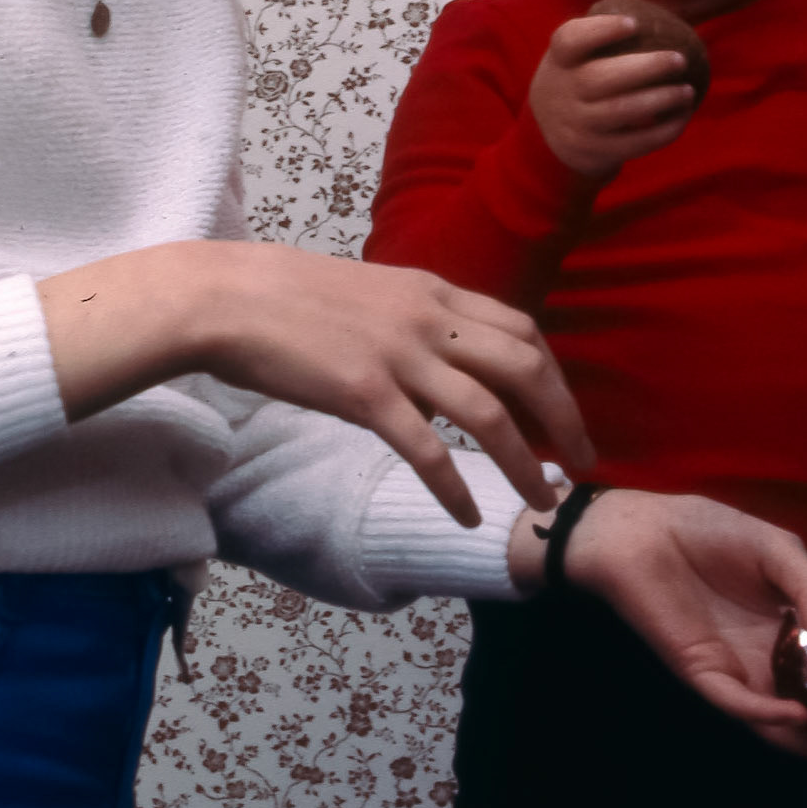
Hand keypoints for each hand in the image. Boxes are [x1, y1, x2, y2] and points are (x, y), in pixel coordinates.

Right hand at [38, 240, 594, 527]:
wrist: (226, 297)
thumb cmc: (286, 298)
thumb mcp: (370, 295)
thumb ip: (413, 322)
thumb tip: (442, 362)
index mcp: (432, 291)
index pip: (521, 329)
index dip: (554, 374)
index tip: (564, 412)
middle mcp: (428, 318)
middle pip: (526, 367)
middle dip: (565, 419)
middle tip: (580, 463)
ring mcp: (398, 354)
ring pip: (491, 413)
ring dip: (525, 463)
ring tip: (542, 501)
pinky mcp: (364, 391)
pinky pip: (427, 449)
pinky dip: (455, 488)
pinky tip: (466, 516)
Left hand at [509, 488, 806, 760]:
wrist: (645, 531)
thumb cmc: (709, 533)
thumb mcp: (781, 551)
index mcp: (786, 628)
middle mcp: (764, 658)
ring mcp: (735, 670)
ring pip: (775, 721)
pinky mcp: (702, 673)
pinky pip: (737, 702)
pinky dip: (766, 713)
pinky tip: (796, 714)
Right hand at [528, 0, 696, 177]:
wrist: (549, 138)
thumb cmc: (575, 80)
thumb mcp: (576, 53)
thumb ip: (600, 21)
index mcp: (560, 58)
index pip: (571, 40)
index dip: (602, 31)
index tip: (636, 23)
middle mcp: (563, 90)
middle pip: (600, 78)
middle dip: (645, 69)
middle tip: (680, 60)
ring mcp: (575, 123)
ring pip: (619, 112)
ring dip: (658, 101)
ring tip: (687, 91)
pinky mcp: (592, 150)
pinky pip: (630, 143)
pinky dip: (660, 133)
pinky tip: (682, 119)